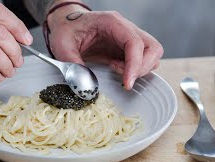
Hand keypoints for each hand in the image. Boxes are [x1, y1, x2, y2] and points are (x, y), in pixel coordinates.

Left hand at [47, 4, 162, 89]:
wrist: (67, 24)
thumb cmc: (66, 29)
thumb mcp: (62, 45)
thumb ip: (73, 64)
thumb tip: (86, 86)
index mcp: (111, 22)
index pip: (135, 42)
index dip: (135, 64)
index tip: (127, 83)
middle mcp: (125, 28)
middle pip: (153, 47)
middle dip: (142, 68)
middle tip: (124, 78)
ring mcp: (127, 38)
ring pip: (151, 54)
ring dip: (140, 69)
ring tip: (117, 71)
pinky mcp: (125, 48)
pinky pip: (142, 59)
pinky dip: (135, 69)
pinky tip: (117, 70)